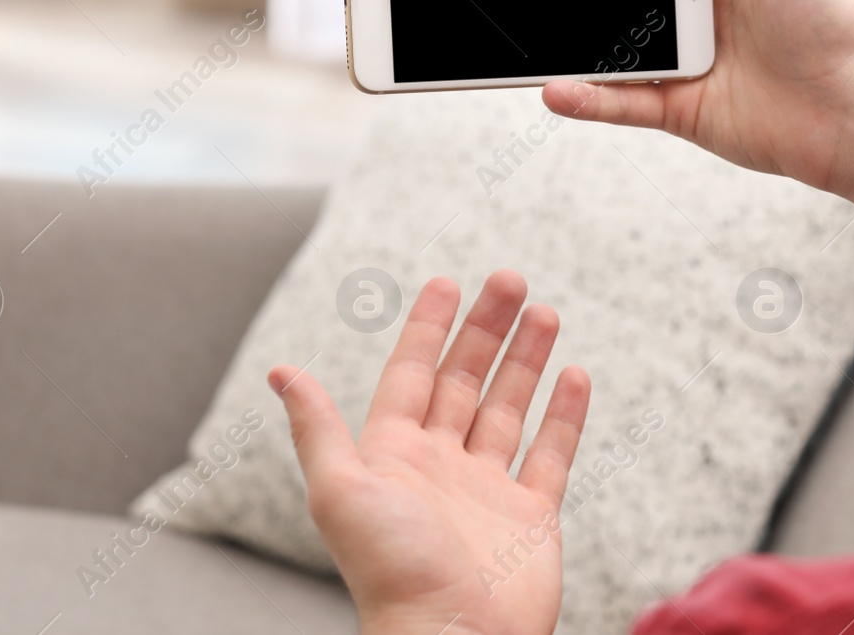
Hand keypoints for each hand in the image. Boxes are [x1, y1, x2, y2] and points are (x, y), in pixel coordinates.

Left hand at [269, 271, 589, 634]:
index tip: (447, 282)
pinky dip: (563, 415)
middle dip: (486, 329)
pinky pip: (551, 454)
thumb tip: (280, 371)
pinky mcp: (531, 516)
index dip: (428, 328)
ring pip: (509, 408)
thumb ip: (317, 427)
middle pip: (465, 381)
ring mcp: (487, 490)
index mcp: (394, 455)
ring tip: (544, 312)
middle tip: (510, 280)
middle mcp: (440, 466)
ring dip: (525, 360)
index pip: (412, 373)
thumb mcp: (340, 491)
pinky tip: (573, 375)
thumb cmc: (390, 572)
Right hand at [544, 0, 853, 263]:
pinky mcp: (681, 110)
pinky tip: (555, 88)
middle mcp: (702, 16)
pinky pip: (624, 103)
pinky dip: (588, 99)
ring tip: (533, 34)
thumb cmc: (837, 24)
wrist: (851, 109)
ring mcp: (688, 64)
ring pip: (618, 50)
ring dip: (575, 44)